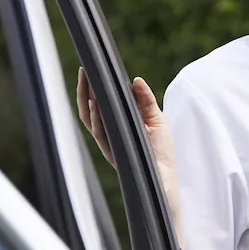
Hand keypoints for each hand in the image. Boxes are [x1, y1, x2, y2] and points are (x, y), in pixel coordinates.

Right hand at [76, 68, 181, 238]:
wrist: (165, 179)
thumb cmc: (160, 152)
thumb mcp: (156, 120)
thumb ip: (145, 100)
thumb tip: (136, 80)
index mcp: (115, 128)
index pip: (97, 105)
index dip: (90, 89)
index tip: (89, 71)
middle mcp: (108, 137)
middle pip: (88, 111)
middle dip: (83, 91)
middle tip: (84, 71)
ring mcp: (110, 145)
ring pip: (91, 121)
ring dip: (88, 101)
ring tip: (88, 83)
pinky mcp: (115, 152)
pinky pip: (102, 134)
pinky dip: (98, 119)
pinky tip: (97, 105)